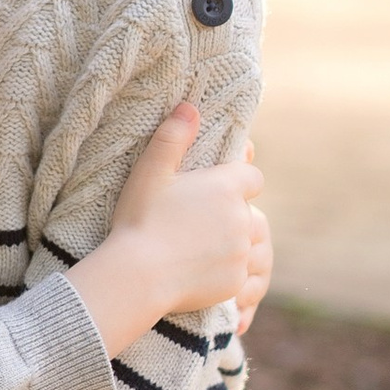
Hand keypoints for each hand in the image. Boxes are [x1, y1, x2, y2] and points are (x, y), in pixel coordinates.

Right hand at [71, 108, 271, 354]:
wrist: (137, 276)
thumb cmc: (140, 220)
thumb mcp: (150, 173)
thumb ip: (172, 138)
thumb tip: (189, 107)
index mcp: (227, 187)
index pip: (252, 176)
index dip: (236, 180)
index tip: (214, 188)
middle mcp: (242, 218)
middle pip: (247, 212)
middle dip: (229, 214)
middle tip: (193, 221)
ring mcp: (241, 252)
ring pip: (245, 243)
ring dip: (228, 243)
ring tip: (194, 247)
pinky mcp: (237, 282)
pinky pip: (237, 273)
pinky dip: (222, 271)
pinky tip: (195, 270)